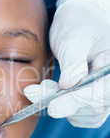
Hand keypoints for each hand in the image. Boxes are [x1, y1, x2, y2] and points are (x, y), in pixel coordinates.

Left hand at [24, 0, 109, 127]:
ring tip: (42, 86)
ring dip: (60, 105)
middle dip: (62, 103)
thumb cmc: (77, 26)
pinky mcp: (93, 98)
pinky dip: (63, 107)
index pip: (101, 92)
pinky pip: (81, 115)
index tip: (52, 105)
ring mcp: (105, 93)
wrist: (78, 23)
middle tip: (34, 91)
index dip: (76, 101)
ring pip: (85, 115)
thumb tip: (69, 86)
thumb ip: (73, 64)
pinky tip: (50, 92)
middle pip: (94, 108)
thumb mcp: (73, 39)